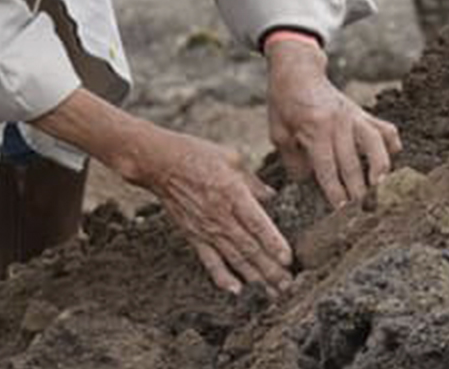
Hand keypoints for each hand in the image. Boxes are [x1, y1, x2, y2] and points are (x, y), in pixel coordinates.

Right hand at [129, 125, 292, 293]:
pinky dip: (222, 277)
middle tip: (288, 286)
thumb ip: (253, 181)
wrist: (160, 164)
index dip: (274, 243)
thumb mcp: (232, 158)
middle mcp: (221, 216)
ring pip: (235, 259)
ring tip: (272, 293)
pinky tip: (236, 291)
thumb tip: (271, 196)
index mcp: (233, 194)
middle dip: (271, 270)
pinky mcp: (194, 236)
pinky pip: (210, 261)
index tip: (289, 260)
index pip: (257, 224)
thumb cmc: (196, 155)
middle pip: (250, 248)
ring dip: (255, 279)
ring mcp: (206, 229)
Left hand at [265, 37, 401, 209]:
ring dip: (380, 167)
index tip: (340, 211)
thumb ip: (292, 159)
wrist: (297, 71)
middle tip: (362, 212)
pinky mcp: (363, 113)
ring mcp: (354, 116)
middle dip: (357, 190)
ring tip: (383, 189)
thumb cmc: (284, 104)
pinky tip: (393, 158)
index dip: (334, 191)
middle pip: (352, 161)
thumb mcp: (278, 132)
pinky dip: (391, 143)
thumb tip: (307, 182)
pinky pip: (384, 128)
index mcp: (315, 128)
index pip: (327, 166)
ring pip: (375, 143)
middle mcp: (339, 121)